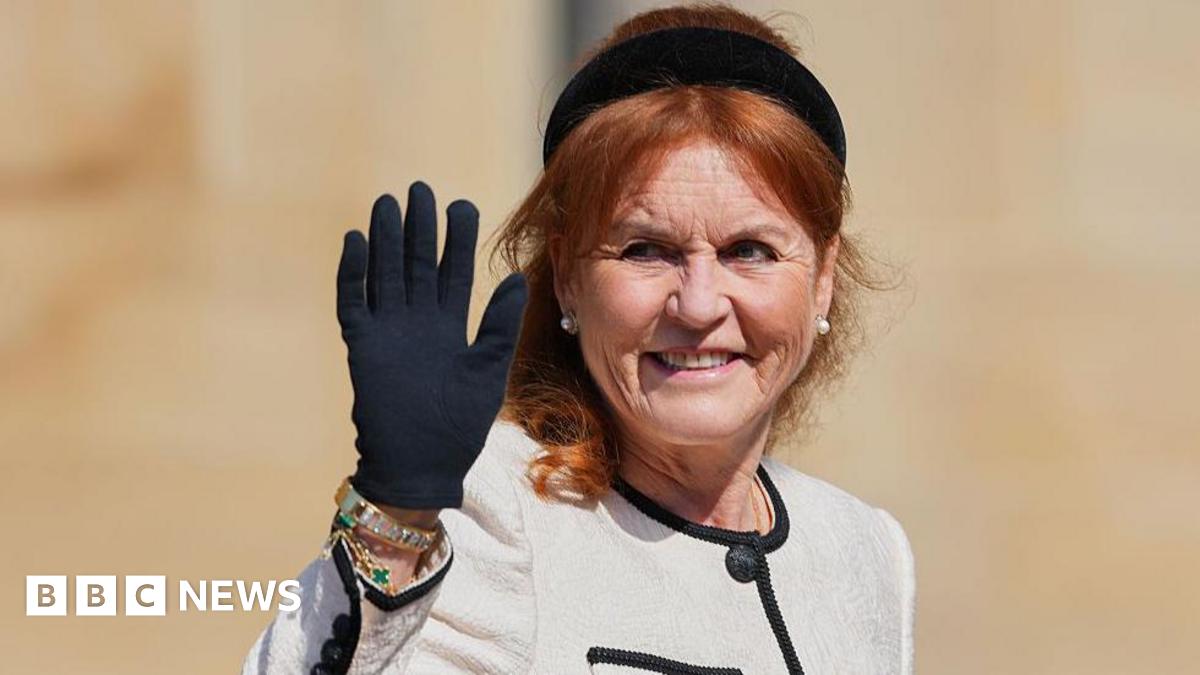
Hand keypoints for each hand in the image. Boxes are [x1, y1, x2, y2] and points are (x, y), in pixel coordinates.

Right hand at [337, 181, 526, 508]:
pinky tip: (355, 241)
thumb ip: (500, 326)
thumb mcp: (488, 372)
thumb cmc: (458, 425)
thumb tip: (515, 278)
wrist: (421, 465)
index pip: (453, 272)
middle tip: (420, 190)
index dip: (456, 240)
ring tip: (388, 204)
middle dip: (420, 228)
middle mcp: (418, 322)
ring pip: (385, 274)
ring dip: (385, 240)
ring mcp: (388, 332)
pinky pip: (353, 302)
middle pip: (417, 264)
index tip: (461, 205)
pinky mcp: (361, 346)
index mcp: (450, 326)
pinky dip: (352, 273)